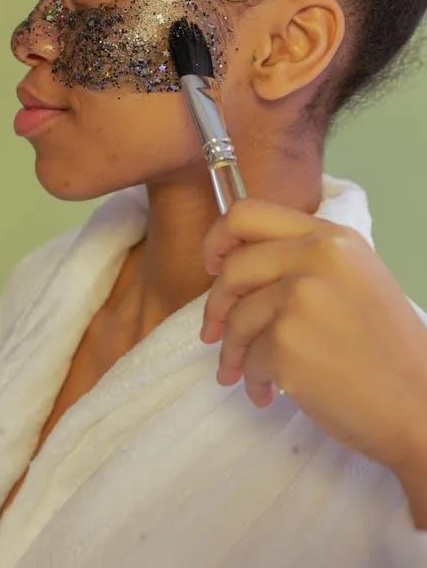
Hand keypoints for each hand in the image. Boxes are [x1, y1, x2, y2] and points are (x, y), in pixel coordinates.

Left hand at [200, 198, 426, 475]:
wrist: (420, 405)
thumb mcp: (354, 278)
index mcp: (331, 237)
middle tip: (215, 332)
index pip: (248, 213)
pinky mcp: (288, 344)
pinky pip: (249, 358)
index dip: (219, 238)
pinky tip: (270, 393)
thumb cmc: (387, 348)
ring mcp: (299, 300)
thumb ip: (301, 261)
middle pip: (233, 268)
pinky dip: (253, 380)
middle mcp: (315, 258)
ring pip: (236, 319)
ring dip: (232, 352)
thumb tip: (232, 266)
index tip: (212, 265)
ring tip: (243, 373)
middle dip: (217, 305)